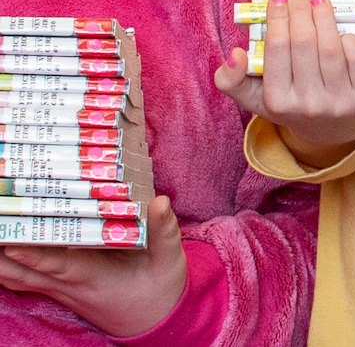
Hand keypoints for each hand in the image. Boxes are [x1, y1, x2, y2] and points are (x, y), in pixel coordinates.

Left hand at [0, 196, 185, 336]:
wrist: (152, 320)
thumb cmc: (159, 289)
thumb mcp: (169, 261)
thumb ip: (164, 231)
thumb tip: (160, 202)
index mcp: (95, 276)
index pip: (61, 267)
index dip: (36, 257)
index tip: (13, 246)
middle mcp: (69, 284)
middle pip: (23, 272)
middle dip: (2, 253)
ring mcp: (57, 287)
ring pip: (14, 277)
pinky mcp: (53, 286)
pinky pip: (18, 279)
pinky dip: (2, 266)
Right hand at [215, 0, 354, 166]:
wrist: (332, 130)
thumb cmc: (290, 104)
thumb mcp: (255, 98)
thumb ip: (231, 80)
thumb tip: (236, 53)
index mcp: (278, 101)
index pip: (277, 49)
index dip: (277, 18)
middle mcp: (308, 104)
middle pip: (304, 44)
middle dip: (300, 11)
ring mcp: (339, 103)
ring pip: (331, 49)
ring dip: (325, 17)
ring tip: (319, 0)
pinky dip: (349, 39)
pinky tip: (341, 29)